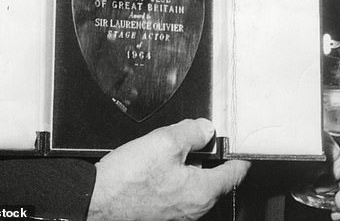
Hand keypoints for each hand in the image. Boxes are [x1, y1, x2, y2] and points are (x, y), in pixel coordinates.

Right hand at [87, 118, 249, 220]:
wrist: (97, 201)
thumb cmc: (128, 179)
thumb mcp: (164, 142)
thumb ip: (191, 132)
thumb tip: (206, 128)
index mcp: (202, 192)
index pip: (236, 173)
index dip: (240, 154)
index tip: (242, 142)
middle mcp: (195, 208)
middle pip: (217, 178)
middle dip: (213, 155)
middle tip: (204, 134)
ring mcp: (179, 212)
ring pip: (197, 182)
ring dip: (194, 164)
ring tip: (176, 145)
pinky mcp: (164, 210)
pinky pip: (181, 189)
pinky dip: (179, 173)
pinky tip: (162, 161)